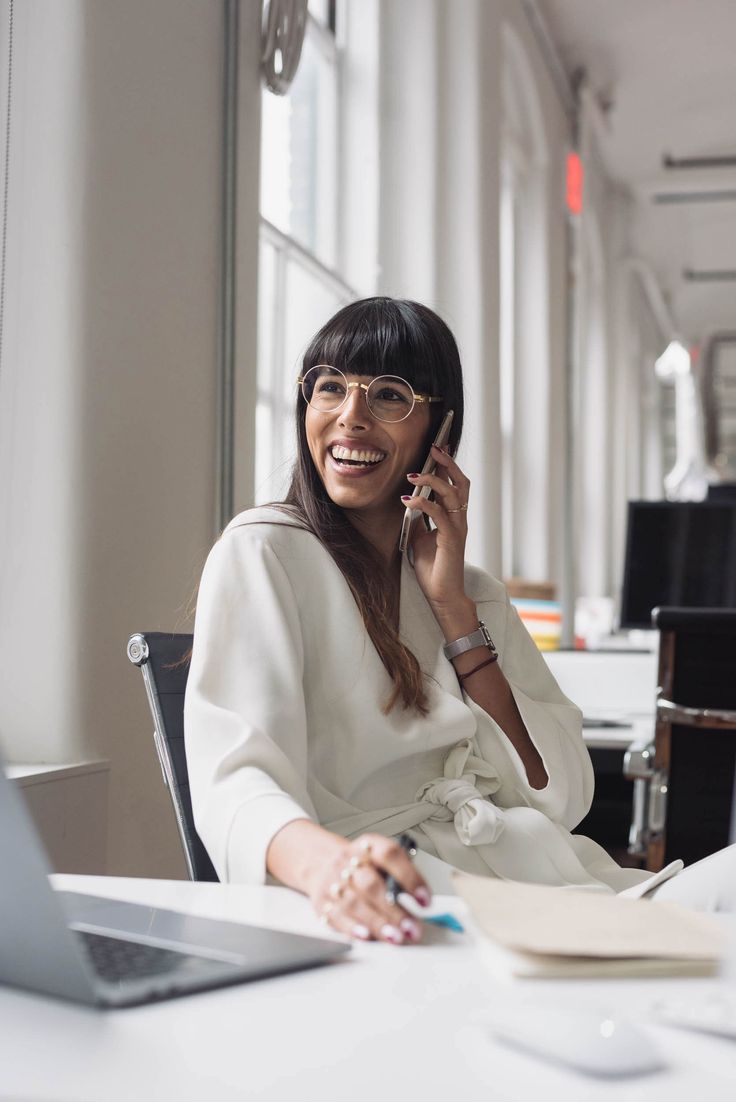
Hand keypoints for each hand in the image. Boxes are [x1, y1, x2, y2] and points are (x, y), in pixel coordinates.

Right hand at [308, 833, 430, 943]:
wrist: (324, 863)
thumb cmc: (362, 866)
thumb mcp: (381, 860)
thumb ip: (399, 875)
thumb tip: (420, 900)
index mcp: (368, 846)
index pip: (390, 855)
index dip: (409, 877)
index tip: (425, 900)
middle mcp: (349, 861)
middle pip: (371, 884)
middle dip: (394, 909)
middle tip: (412, 927)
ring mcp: (333, 881)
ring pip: (355, 903)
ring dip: (377, 923)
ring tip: (396, 937)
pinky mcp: (322, 902)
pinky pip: (336, 916)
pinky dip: (352, 928)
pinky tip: (366, 936)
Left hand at [403, 445, 470, 611]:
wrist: (442, 594)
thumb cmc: (433, 567)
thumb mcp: (420, 537)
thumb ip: (419, 519)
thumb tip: (409, 501)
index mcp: (453, 517)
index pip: (453, 484)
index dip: (446, 464)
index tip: (438, 445)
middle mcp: (459, 519)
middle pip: (460, 482)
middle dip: (447, 463)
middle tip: (434, 447)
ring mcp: (457, 528)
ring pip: (453, 494)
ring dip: (433, 480)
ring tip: (415, 474)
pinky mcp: (451, 539)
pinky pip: (440, 514)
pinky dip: (424, 503)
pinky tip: (409, 499)